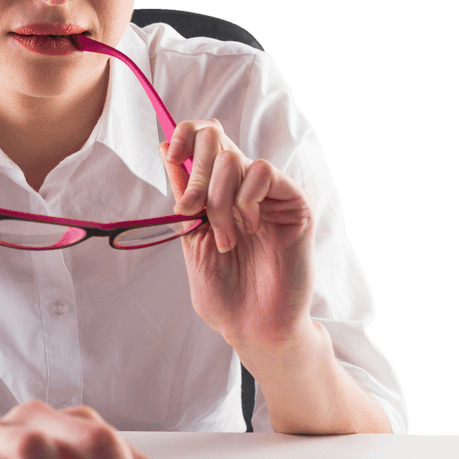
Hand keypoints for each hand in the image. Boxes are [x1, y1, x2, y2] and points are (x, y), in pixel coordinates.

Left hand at [162, 119, 314, 352]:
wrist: (253, 326)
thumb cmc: (224, 292)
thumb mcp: (191, 237)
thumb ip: (183, 195)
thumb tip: (164, 148)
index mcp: (218, 192)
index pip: (205, 138)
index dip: (186, 133)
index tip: (170, 152)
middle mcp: (244, 187)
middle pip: (216, 139)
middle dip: (196, 175)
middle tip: (191, 212)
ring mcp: (270, 194)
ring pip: (235, 160)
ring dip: (219, 201)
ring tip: (225, 240)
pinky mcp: (295, 203)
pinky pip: (264, 173)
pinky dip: (247, 200)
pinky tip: (251, 229)